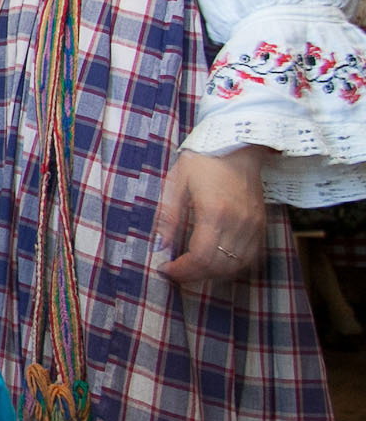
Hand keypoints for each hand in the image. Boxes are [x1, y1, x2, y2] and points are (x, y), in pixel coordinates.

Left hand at [154, 146, 272, 284]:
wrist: (238, 145)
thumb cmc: (204, 161)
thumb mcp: (177, 182)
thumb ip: (169, 215)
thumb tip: (160, 245)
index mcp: (215, 212)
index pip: (200, 256)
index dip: (182, 270)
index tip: (166, 269)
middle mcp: (238, 223)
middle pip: (218, 266)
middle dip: (194, 275)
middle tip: (176, 273)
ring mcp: (253, 225)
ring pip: (236, 266)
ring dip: (213, 274)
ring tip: (193, 270)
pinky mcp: (261, 224)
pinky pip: (251, 257)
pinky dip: (233, 266)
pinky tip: (217, 263)